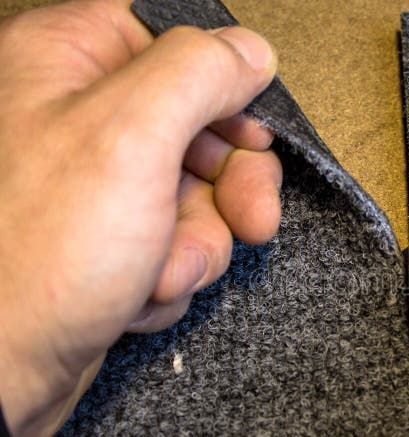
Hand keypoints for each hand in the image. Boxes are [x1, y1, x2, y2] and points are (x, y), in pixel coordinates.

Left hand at [0, 0, 281, 436]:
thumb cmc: (32, 258)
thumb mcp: (129, 138)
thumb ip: (197, 74)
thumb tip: (248, 51)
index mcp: (65, 63)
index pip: (175, 46)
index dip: (226, 92)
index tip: (252, 137)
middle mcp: (73, 118)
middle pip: (197, 128)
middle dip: (226, 191)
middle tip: (252, 222)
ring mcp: (90, 186)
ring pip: (193, 196)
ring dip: (196, 246)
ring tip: (160, 274)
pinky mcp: (103, 241)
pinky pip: (172, 243)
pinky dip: (169, 274)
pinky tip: (134, 295)